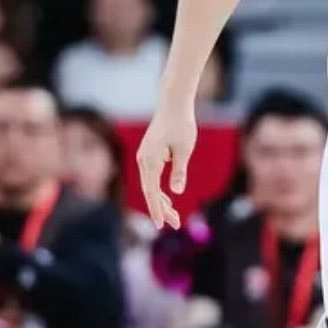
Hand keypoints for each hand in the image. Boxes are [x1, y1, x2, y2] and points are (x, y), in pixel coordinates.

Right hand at [138, 104, 197, 229]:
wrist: (174, 103)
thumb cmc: (181, 124)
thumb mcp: (184, 149)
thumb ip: (179, 171)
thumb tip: (176, 192)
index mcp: (149, 160)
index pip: (151, 191)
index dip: (156, 209)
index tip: (161, 224)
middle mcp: (143, 160)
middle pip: (149, 191)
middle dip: (161, 209)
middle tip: (176, 224)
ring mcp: (144, 157)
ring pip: (150, 185)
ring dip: (160, 200)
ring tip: (173, 216)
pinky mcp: (149, 154)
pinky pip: (152, 177)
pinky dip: (159, 189)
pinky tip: (167, 199)